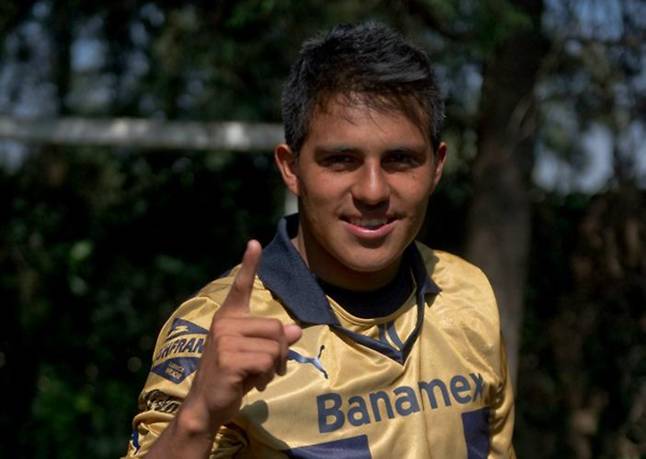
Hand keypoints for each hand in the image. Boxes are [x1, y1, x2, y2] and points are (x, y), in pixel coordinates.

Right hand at [178, 240, 301, 435]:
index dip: (249, 264)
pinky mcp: (229, 359)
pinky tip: (249, 383)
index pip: (240, 287)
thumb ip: (273, 340)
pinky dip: (266, 377)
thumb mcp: (255, 355)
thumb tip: (295, 329)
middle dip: (281, 352)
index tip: (254, 243)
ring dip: (273, 367)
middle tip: (266, 368)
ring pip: (275, 347)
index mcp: (228, 318)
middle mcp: (225, 324)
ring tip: (254, 376)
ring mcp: (225, 341)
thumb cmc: (233, 377)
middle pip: (276, 328)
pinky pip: (267, 362)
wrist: (208, 405)